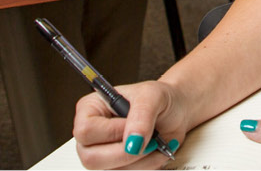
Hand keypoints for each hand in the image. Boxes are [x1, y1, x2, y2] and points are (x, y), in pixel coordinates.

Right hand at [72, 81, 186, 169]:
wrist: (176, 111)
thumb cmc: (159, 98)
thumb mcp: (152, 96)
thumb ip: (141, 116)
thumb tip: (132, 142)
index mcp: (90, 109)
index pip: (85, 131)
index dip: (110, 132)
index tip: (132, 125)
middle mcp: (92, 134)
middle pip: (91, 158)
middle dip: (125, 153)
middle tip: (149, 140)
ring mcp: (102, 153)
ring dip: (140, 160)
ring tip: (156, 142)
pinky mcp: (117, 166)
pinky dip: (147, 165)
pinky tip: (156, 151)